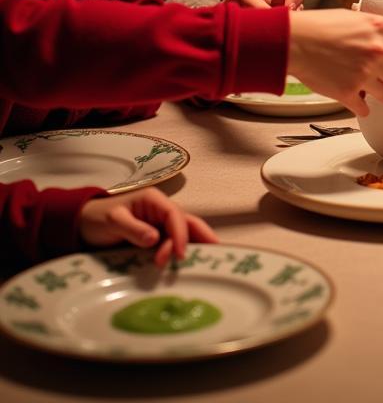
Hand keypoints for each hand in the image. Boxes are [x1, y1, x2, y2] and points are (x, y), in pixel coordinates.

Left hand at [78, 188, 217, 266]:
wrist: (82, 225)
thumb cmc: (97, 218)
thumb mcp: (112, 221)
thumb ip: (133, 228)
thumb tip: (154, 239)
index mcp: (154, 200)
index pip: (175, 215)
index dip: (181, 234)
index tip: (180, 254)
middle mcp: (161, 211)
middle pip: (188, 222)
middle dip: (203, 236)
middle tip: (218, 252)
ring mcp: (160, 225)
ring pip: (183, 234)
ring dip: (190, 247)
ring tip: (199, 264)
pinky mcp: (155, 238)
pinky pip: (172, 244)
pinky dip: (180, 254)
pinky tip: (187, 265)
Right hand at [288, 8, 382, 116]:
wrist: (293, 41)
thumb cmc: (318, 26)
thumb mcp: (352, 16)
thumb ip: (374, 26)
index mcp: (379, 28)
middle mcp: (377, 50)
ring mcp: (365, 73)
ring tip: (370, 83)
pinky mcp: (350, 93)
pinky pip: (367, 108)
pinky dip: (362, 106)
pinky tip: (356, 98)